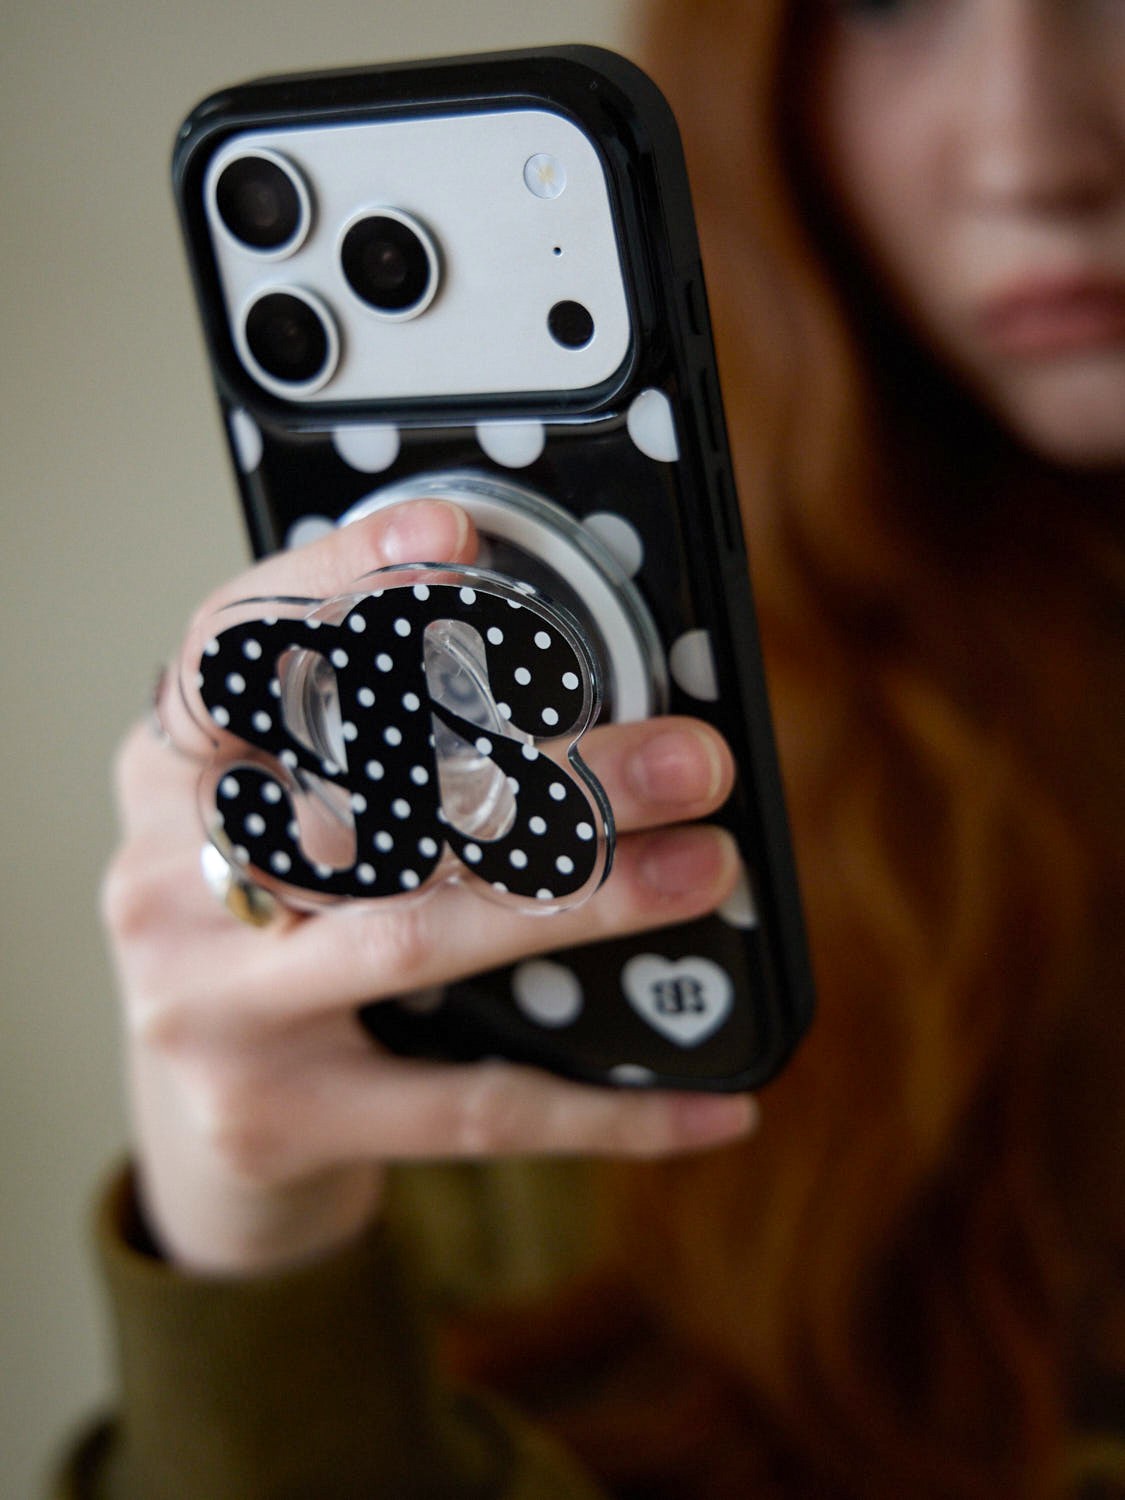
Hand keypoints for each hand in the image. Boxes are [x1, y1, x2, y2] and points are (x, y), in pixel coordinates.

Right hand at [103, 500, 755, 1274]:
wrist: (209, 1113)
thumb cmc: (276, 926)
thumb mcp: (289, 812)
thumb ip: (374, 747)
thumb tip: (587, 681)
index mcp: (169, 769)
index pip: (232, 651)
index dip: (332, 584)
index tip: (452, 538)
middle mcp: (163, 878)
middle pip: (365, 806)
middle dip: (547, 778)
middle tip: (689, 756)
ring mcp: (207, 1005)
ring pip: (417, 937)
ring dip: (585, 902)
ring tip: (708, 868)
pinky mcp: (267, 1115)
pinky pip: (465, 1107)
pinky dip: (603, 1105)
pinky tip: (710, 1098)